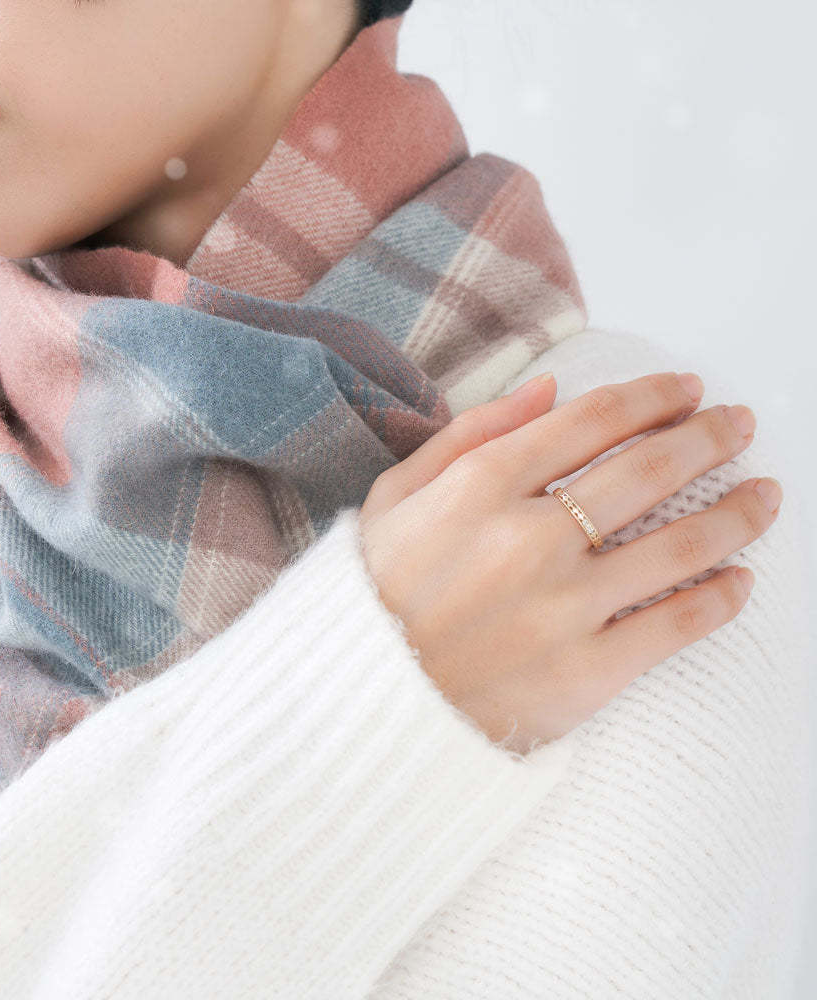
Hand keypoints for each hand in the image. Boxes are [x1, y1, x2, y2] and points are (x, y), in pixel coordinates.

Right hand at [358, 372, 781, 754]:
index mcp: (482, 486)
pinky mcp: (584, 672)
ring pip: (682, 544)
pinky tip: (742, 581)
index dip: (652, 397)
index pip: (593, 421)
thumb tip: (549, 390)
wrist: (363, 705)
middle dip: (710, 437)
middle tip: (740, 425)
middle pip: (650, 470)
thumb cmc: (376, 595)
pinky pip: (675, 625)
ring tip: (767, 495)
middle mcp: (530, 537)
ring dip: (741, 512)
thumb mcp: (395, 497)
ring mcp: (563, 607)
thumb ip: (468, 435)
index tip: (685, 390)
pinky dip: (722, 598)